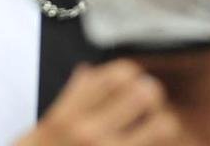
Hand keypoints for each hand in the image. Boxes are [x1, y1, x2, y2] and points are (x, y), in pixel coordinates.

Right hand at [14, 61, 191, 145]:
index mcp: (69, 114)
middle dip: (150, 92)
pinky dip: (156, 142)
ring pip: (163, 125)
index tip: (129, 80)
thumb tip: (89, 71)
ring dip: (162, 121)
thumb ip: (71, 96)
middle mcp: (91, 133)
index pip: (116, 76)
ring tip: (152, 124)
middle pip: (143, 94)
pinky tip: (145, 141)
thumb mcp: (47, 123)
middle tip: (146, 99)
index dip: (130, 73)